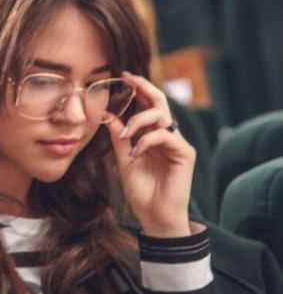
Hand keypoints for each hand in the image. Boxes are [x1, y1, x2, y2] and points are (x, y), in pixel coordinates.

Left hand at [104, 72, 194, 236]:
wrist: (155, 217)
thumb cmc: (141, 191)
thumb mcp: (123, 160)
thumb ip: (118, 138)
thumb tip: (107, 114)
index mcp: (153, 136)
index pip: (147, 106)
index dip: (137, 90)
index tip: (122, 76)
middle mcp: (167, 136)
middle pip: (160, 102)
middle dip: (143, 87)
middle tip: (127, 77)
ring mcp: (178, 144)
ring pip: (161, 116)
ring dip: (138, 120)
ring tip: (125, 134)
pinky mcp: (185, 154)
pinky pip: (165, 136)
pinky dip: (146, 140)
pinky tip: (135, 152)